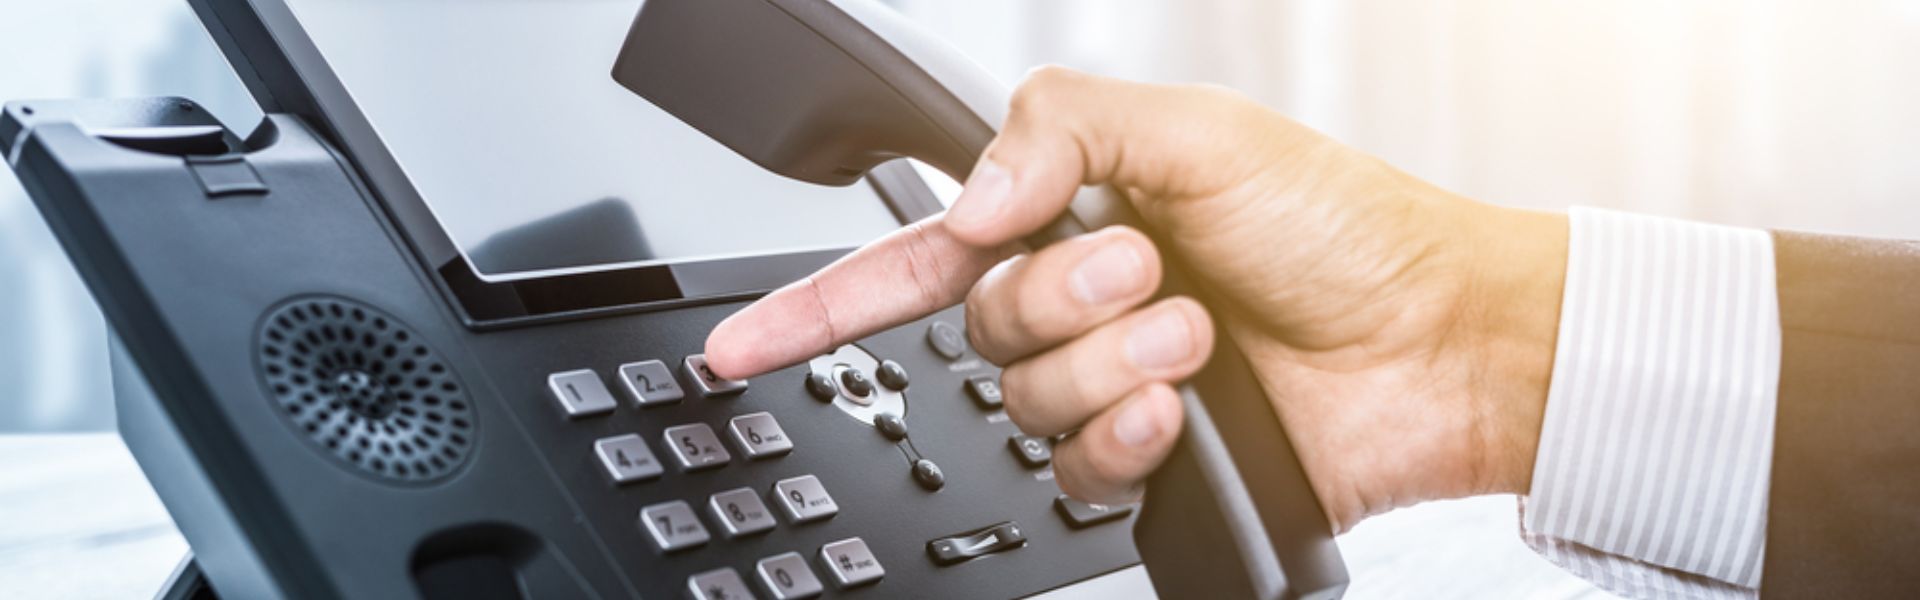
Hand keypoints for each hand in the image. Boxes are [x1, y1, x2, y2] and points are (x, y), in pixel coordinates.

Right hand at [704, 67, 1567, 531]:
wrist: (1436, 339)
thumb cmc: (1342, 223)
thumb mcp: (1195, 130)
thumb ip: (1058, 133)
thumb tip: (963, 208)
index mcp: (1076, 216)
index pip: (917, 256)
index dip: (823, 302)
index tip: (743, 343)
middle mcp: (1083, 306)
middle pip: (978, 326)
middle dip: (1064, 292)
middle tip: (1149, 265)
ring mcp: (1113, 387)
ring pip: (1028, 397)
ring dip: (1114, 357)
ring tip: (1198, 330)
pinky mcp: (1147, 460)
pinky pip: (1077, 466)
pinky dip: (1127, 429)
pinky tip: (1182, 402)